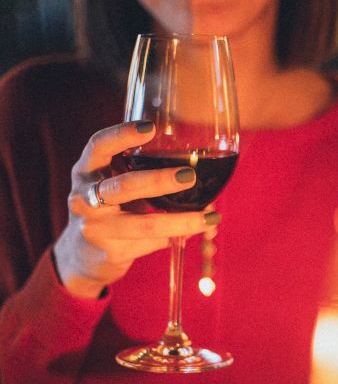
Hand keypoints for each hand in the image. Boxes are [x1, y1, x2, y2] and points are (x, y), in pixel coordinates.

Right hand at [53, 121, 219, 298]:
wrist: (83, 256)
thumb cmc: (109, 209)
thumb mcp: (113, 184)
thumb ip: (140, 171)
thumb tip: (195, 170)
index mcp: (86, 171)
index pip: (99, 146)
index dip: (122, 135)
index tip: (150, 127)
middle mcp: (83, 198)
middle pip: (124, 186)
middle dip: (159, 181)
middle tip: (189, 175)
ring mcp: (95, 228)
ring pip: (143, 224)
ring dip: (179, 221)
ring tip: (209, 218)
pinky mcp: (109, 252)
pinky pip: (150, 244)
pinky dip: (174, 238)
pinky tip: (192, 234)